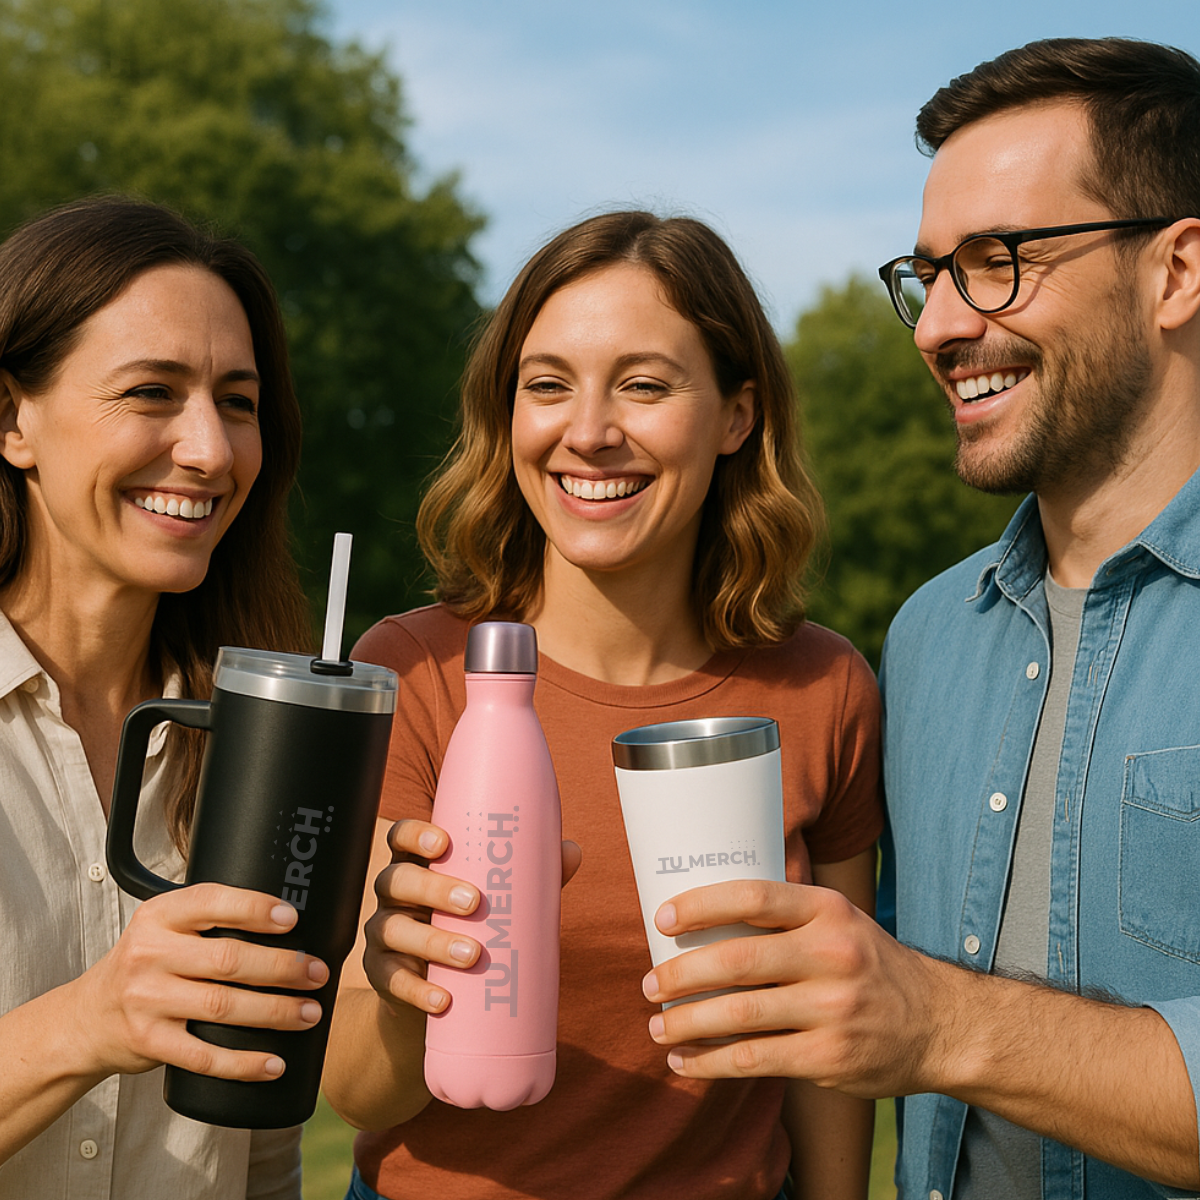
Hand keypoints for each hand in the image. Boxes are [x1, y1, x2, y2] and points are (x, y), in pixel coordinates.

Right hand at [69, 883, 328, 1082]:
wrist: (86, 1019)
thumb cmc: (146, 966)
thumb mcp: (164, 928)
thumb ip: (209, 918)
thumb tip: (288, 918)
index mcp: (160, 916)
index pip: (211, 902)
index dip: (254, 908)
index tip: (292, 919)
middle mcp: (149, 954)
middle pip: (228, 959)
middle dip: (282, 967)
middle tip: (318, 973)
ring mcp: (147, 1001)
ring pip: (222, 1006)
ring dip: (274, 1012)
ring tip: (309, 1013)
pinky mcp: (148, 1042)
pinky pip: (203, 1056)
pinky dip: (243, 1063)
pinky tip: (274, 1063)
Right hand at [363, 819, 580, 1016]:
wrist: (442, 989)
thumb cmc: (474, 923)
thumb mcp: (497, 897)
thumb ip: (529, 874)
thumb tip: (572, 851)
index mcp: (418, 863)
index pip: (401, 836)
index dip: (415, 835)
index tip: (443, 843)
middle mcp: (393, 893)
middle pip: (398, 880)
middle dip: (434, 888)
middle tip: (475, 902)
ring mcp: (383, 933)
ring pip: (394, 930)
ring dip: (432, 943)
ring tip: (472, 954)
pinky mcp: (381, 974)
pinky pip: (391, 980)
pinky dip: (416, 990)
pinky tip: (442, 999)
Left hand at [641, 878, 946, 1097]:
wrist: (939, 1024)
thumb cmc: (868, 964)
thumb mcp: (838, 920)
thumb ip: (784, 916)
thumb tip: (701, 915)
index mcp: (826, 910)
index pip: (753, 896)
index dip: (701, 906)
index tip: (662, 918)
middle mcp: (831, 955)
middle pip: (737, 960)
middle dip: (681, 974)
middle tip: (649, 983)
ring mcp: (832, 1009)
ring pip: (739, 1015)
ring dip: (687, 1022)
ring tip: (658, 1025)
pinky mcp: (829, 1057)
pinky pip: (754, 1060)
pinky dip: (710, 1063)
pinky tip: (684, 1061)